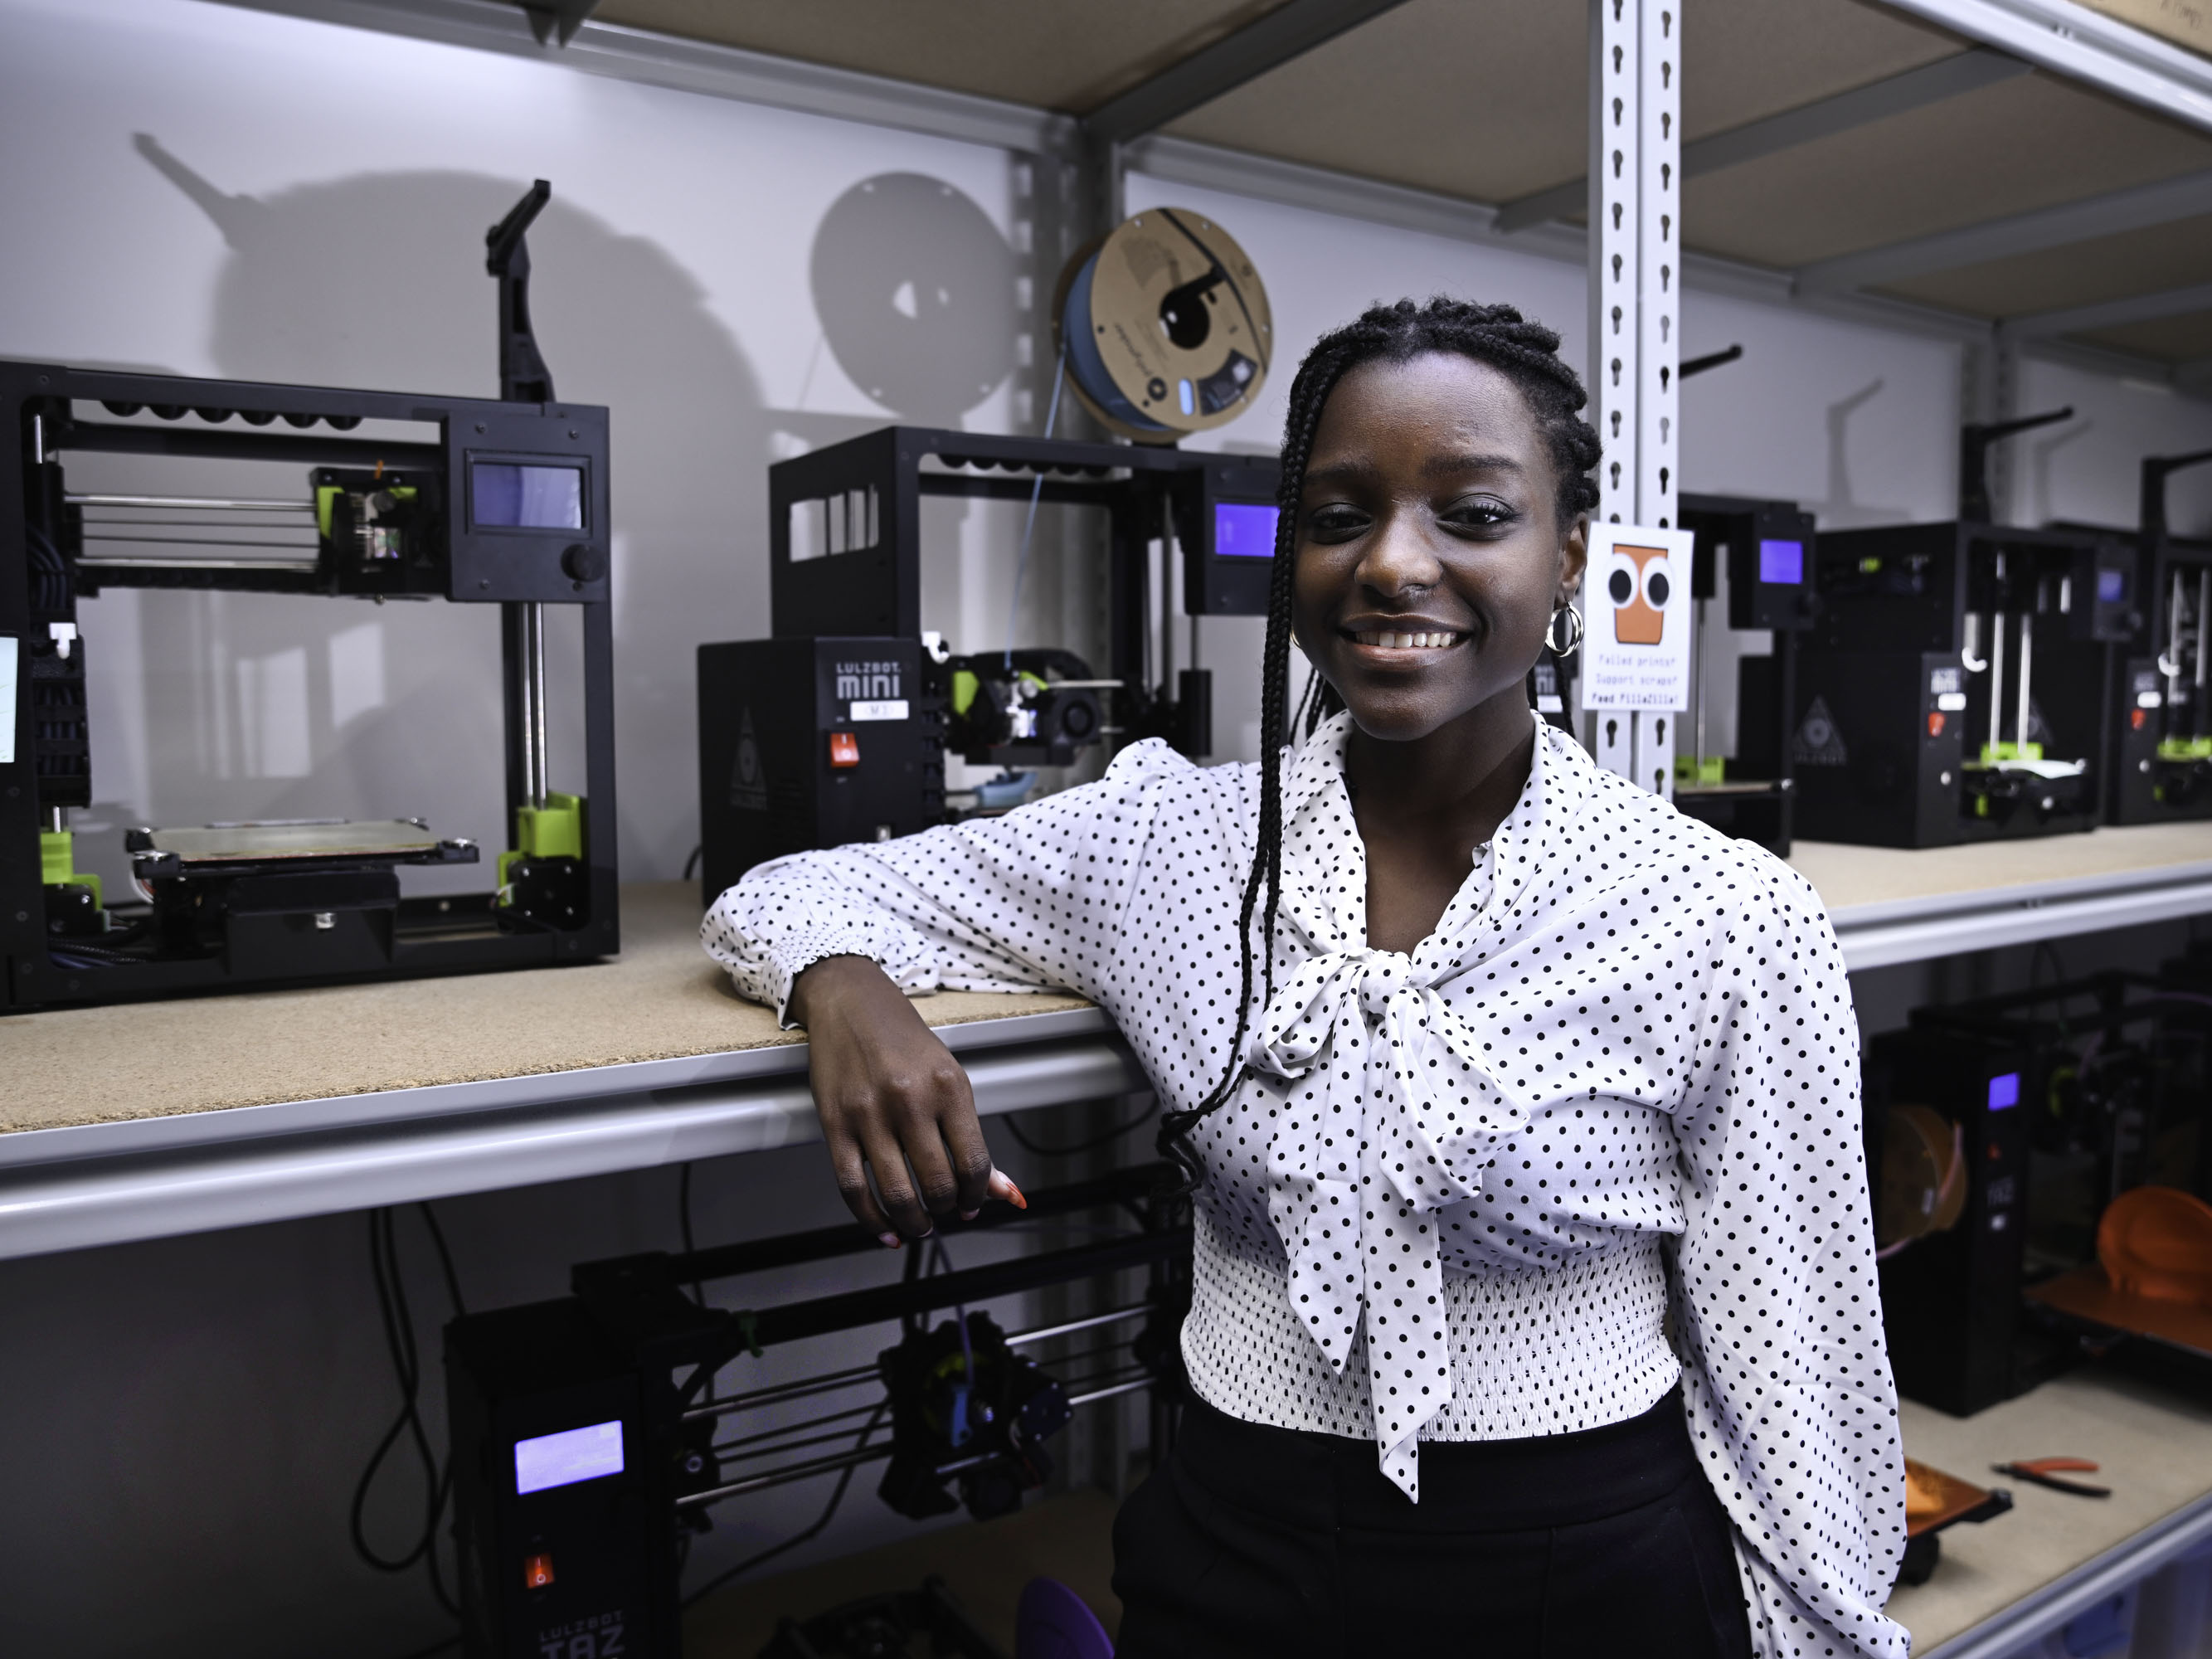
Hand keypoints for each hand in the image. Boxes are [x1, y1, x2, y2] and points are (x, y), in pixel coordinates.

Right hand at [788, 955, 1023, 1245]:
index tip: (974, 1204)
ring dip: (914, 1221)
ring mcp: (869, 1114)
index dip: (978, 1196)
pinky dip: (871, 1219)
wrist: (852, 1004)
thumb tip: (1005, 1191)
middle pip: (938, 1184)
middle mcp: (910, 1100)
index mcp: (949, 1087)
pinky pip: (852, 1188)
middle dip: (947, 1209)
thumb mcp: (950, 1079)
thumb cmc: (904, 1041)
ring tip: (920, 1224)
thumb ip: (972, 1137)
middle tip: (946, 1211)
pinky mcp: (835, 1125)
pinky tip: (886, 1229)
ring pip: (897, 1193)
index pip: (974, 1163)